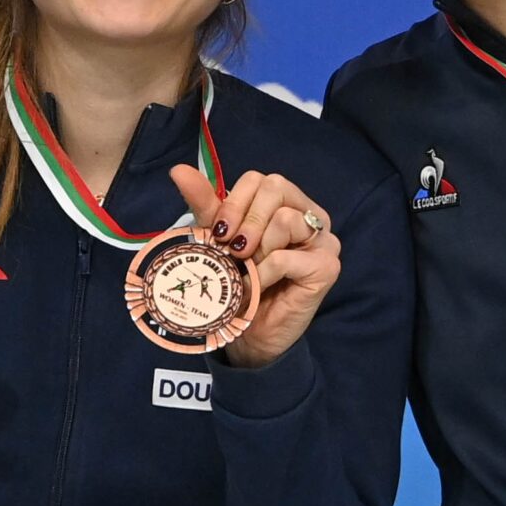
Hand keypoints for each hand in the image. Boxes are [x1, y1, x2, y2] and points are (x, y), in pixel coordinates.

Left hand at [169, 165, 341, 368]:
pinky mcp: (327, 267)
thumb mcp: (219, 239)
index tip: (218, 233)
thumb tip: (178, 170)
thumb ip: (206, 204)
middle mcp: (311, 216)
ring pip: (285, 219)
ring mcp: (324, 241)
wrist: (249, 334)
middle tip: (233, 252)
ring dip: (256, 251)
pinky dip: (263, 274)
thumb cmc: (239, 283)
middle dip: (246, 220)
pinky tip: (258, 287)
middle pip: (275, 186)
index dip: (233, 202)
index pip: (260, 179)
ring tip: (250, 273)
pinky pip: (286, 257)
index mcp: (287, 203)